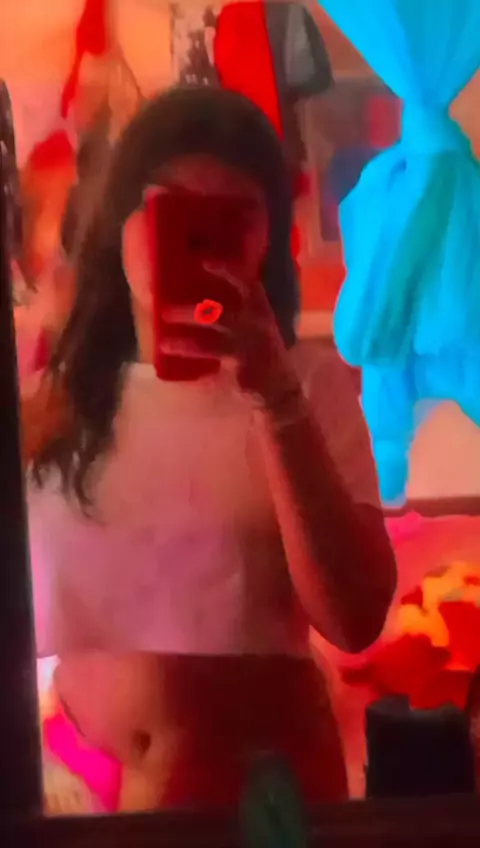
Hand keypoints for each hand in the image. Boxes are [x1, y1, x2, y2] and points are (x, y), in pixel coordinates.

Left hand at [157, 263, 299, 402]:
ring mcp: (251, 344)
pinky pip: (211, 355)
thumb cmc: (261, 356)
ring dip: (187, 334)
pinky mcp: (243, 364)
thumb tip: (200, 299)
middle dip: (191, 310)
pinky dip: (189, 352)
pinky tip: (172, 353)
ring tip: (165, 338)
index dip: (227, 270)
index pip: (247, 283)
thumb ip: (234, 312)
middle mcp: (257, 322)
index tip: (203, 261)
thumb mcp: (254, 329)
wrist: (281, 391)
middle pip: (222, 311)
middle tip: (165, 311)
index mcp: (261, 309)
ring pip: (214, 335)